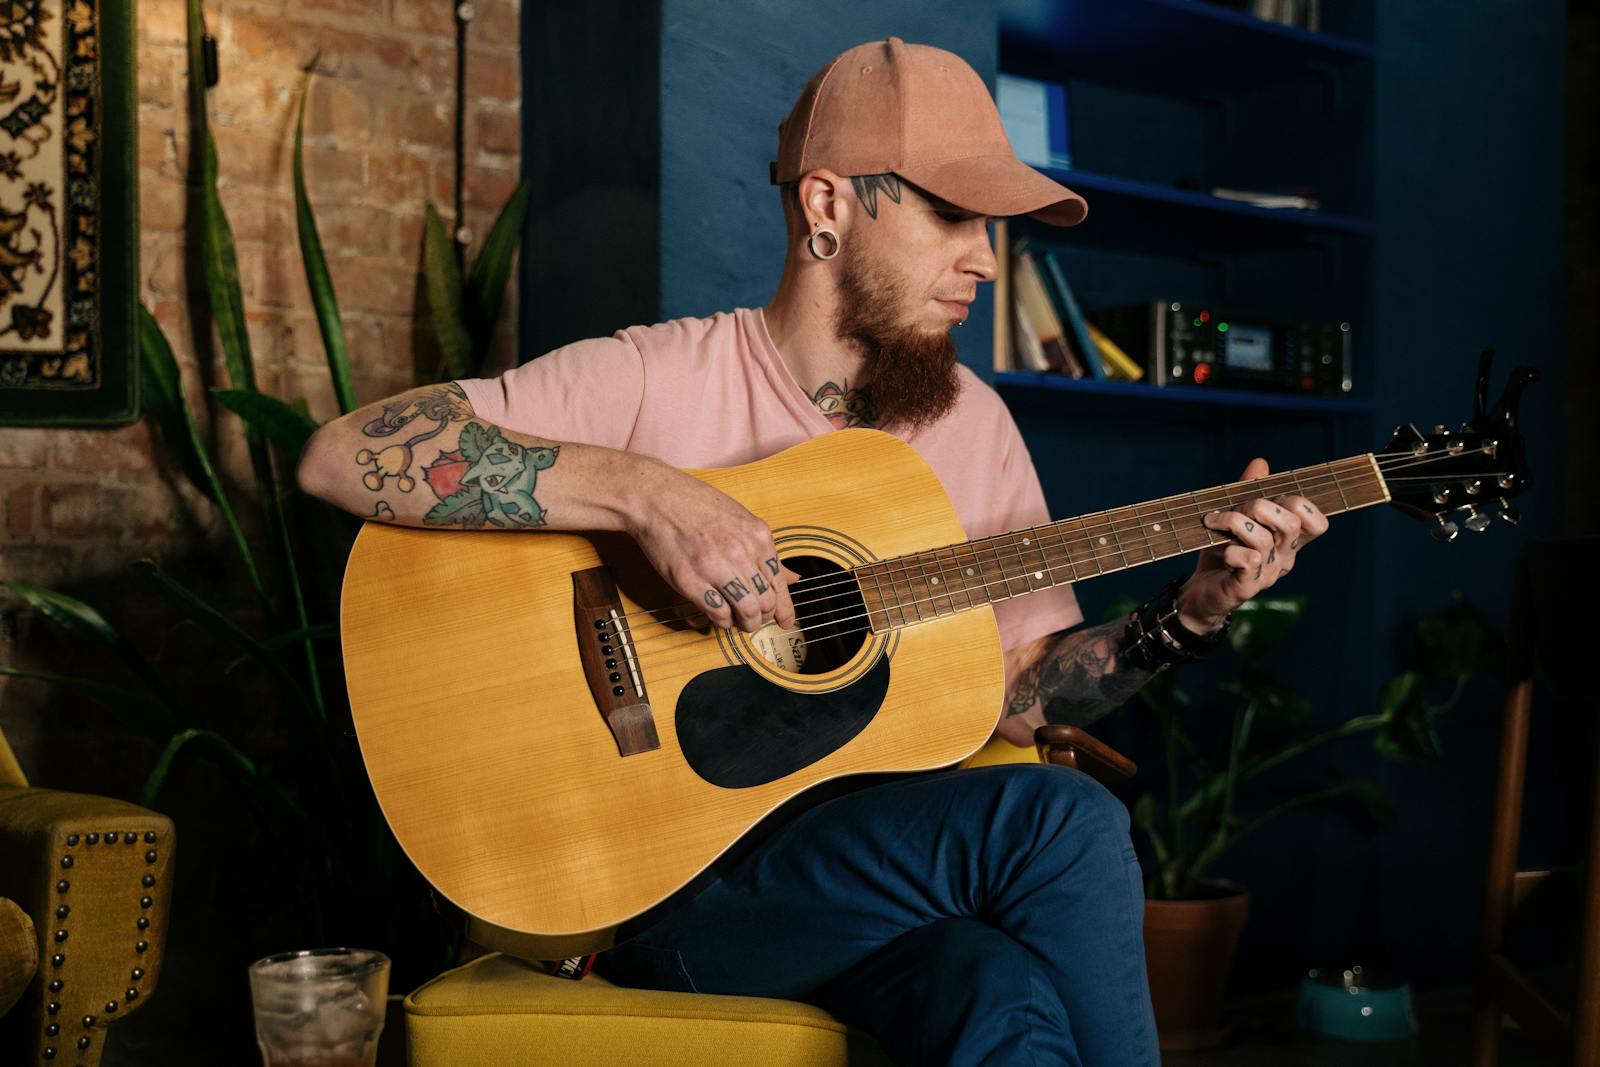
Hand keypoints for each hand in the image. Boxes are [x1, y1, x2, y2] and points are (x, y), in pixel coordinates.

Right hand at [624, 458, 798, 633]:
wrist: (656, 498)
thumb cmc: (696, 505)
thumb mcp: (741, 520)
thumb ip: (765, 553)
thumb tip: (791, 577)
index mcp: (757, 536)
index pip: (780, 583)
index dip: (784, 609)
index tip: (785, 621)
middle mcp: (740, 552)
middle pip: (766, 601)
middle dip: (763, 617)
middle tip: (755, 619)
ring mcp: (714, 567)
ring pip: (746, 611)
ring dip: (745, 623)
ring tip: (739, 622)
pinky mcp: (690, 581)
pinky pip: (718, 613)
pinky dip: (723, 621)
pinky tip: (720, 616)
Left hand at [1179, 458, 1329, 630]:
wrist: (1199, 593)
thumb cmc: (1220, 552)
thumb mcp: (1234, 517)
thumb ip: (1249, 491)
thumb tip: (1261, 463)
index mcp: (1287, 541)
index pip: (1317, 523)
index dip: (1300, 504)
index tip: (1268, 498)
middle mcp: (1283, 558)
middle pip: (1291, 523)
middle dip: (1260, 506)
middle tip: (1232, 509)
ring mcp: (1268, 574)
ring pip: (1264, 538)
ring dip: (1233, 522)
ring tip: (1213, 521)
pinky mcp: (1247, 587)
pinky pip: (1248, 559)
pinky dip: (1230, 549)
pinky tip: (1220, 551)